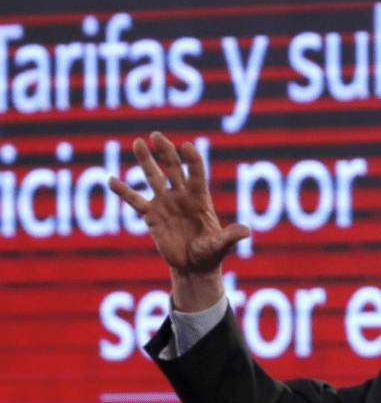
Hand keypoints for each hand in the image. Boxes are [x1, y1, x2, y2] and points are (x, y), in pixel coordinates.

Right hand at [108, 132, 250, 310]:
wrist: (193, 266)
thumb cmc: (210, 253)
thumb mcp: (220, 245)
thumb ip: (230, 237)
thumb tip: (247, 231)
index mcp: (201, 198)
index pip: (197, 174)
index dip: (193, 160)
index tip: (188, 146)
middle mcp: (182, 195)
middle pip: (174, 168)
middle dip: (166, 151)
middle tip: (156, 136)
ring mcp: (165, 203)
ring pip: (154, 177)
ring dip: (145, 161)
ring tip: (137, 143)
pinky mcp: (151, 215)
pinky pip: (135, 201)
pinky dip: (124, 191)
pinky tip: (111, 180)